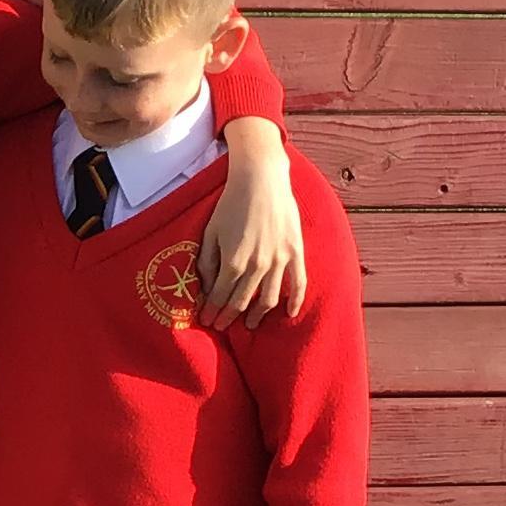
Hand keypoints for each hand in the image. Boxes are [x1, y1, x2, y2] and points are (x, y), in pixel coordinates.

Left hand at [201, 117, 306, 326]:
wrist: (261, 179)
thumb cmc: (231, 203)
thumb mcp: (211, 232)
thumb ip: (207, 262)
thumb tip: (207, 288)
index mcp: (233, 261)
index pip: (221, 296)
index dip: (213, 311)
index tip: (207, 320)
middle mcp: (257, 265)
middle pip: (242, 301)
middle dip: (229, 317)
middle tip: (221, 326)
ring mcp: (279, 259)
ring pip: (269, 298)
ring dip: (257, 315)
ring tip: (249, 324)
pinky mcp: (295, 251)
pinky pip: (298, 282)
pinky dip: (295, 301)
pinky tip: (288, 313)